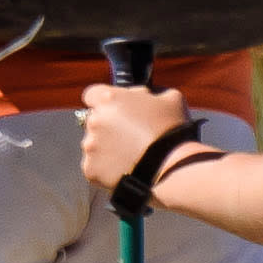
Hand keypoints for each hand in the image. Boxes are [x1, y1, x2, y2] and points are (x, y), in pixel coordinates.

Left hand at [78, 83, 201, 204]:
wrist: (171, 168)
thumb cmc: (172, 131)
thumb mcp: (170, 98)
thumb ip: (150, 93)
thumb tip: (144, 95)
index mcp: (109, 99)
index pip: (93, 95)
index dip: (104, 103)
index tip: (115, 111)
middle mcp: (95, 120)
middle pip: (94, 121)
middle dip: (108, 127)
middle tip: (129, 136)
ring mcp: (90, 145)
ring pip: (93, 145)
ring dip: (106, 148)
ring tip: (129, 156)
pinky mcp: (90, 169)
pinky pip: (95, 167)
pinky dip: (105, 169)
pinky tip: (124, 169)